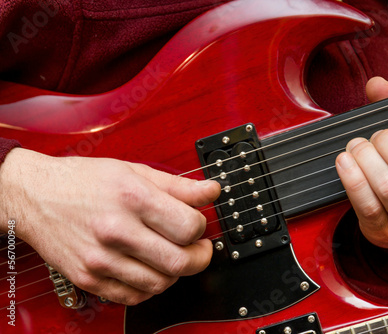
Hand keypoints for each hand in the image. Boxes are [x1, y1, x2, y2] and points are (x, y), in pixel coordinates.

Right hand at [0, 148, 219, 304]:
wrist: (34, 195)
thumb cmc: (83, 180)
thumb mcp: (135, 171)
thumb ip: (179, 186)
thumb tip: (212, 192)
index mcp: (132, 198)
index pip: (189, 227)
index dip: (201, 227)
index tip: (198, 224)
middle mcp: (116, 230)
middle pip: (180, 262)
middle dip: (200, 257)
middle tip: (198, 248)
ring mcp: (100, 259)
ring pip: (160, 284)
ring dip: (176, 273)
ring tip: (172, 255)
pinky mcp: (89, 278)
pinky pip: (134, 296)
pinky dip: (150, 286)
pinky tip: (149, 268)